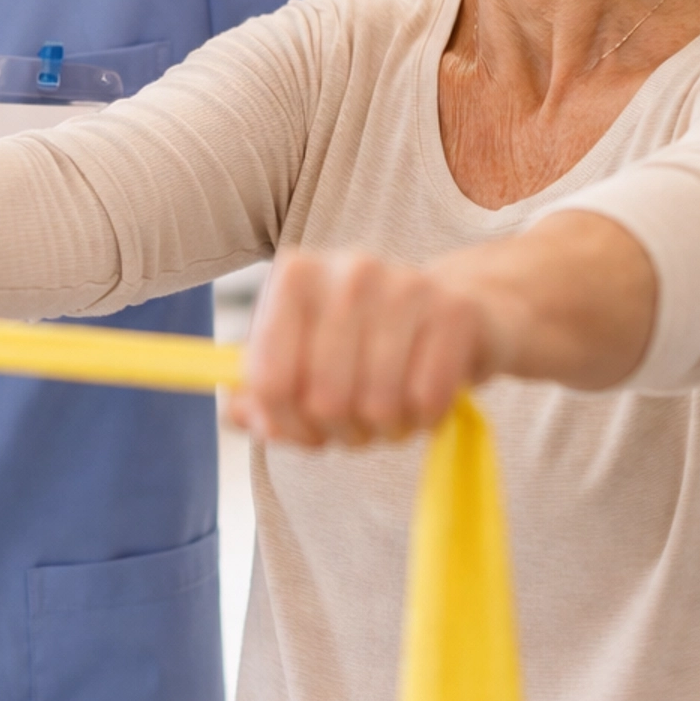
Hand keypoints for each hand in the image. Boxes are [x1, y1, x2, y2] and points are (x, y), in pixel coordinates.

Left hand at [227, 247, 500, 446]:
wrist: (464, 311)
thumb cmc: (369, 342)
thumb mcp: (307, 358)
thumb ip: (261, 390)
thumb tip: (236, 411)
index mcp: (296, 275)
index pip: (267, 379)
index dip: (284, 423)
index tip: (303, 430)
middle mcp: (348, 270)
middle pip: (323, 398)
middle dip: (338, 430)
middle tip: (354, 424)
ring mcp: (406, 285)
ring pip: (377, 403)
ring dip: (383, 428)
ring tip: (389, 411)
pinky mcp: (456, 312)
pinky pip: (427, 400)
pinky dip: (424, 419)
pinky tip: (423, 401)